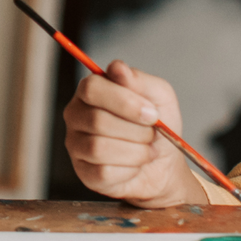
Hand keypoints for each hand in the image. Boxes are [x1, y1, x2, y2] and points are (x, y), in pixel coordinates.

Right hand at [61, 61, 202, 207]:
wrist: (164, 163)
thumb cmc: (158, 126)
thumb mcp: (159, 96)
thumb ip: (138, 80)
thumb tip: (117, 67)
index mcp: (91, 91)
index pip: (92, 89)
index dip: (124, 102)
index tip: (152, 114)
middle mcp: (77, 115)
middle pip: (97, 121)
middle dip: (136, 132)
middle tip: (152, 135)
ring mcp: (77, 145)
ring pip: (99, 148)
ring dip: (135, 152)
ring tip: (146, 151)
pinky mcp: (84, 172)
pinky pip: (103, 172)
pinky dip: (129, 170)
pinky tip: (134, 166)